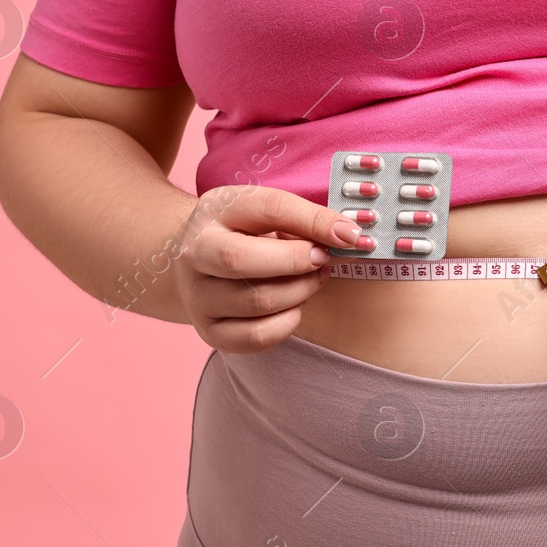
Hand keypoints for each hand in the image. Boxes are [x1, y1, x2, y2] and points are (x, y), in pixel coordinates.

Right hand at [170, 185, 362, 352]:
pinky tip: (294, 305)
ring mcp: (197, 297)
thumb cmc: (247, 232)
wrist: (202, 262)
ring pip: (258, 302)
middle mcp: (194, 254)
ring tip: (313, 279)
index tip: (350, 234)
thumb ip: (307, 220)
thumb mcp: (269, 213)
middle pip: (241, 260)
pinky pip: (257, 337)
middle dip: (298, 262)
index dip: (314, 222)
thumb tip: (352, 238)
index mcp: (213, 211)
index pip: (267, 209)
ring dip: (301, 291)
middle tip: (324, 260)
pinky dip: (288, 322)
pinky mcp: (210, 332)